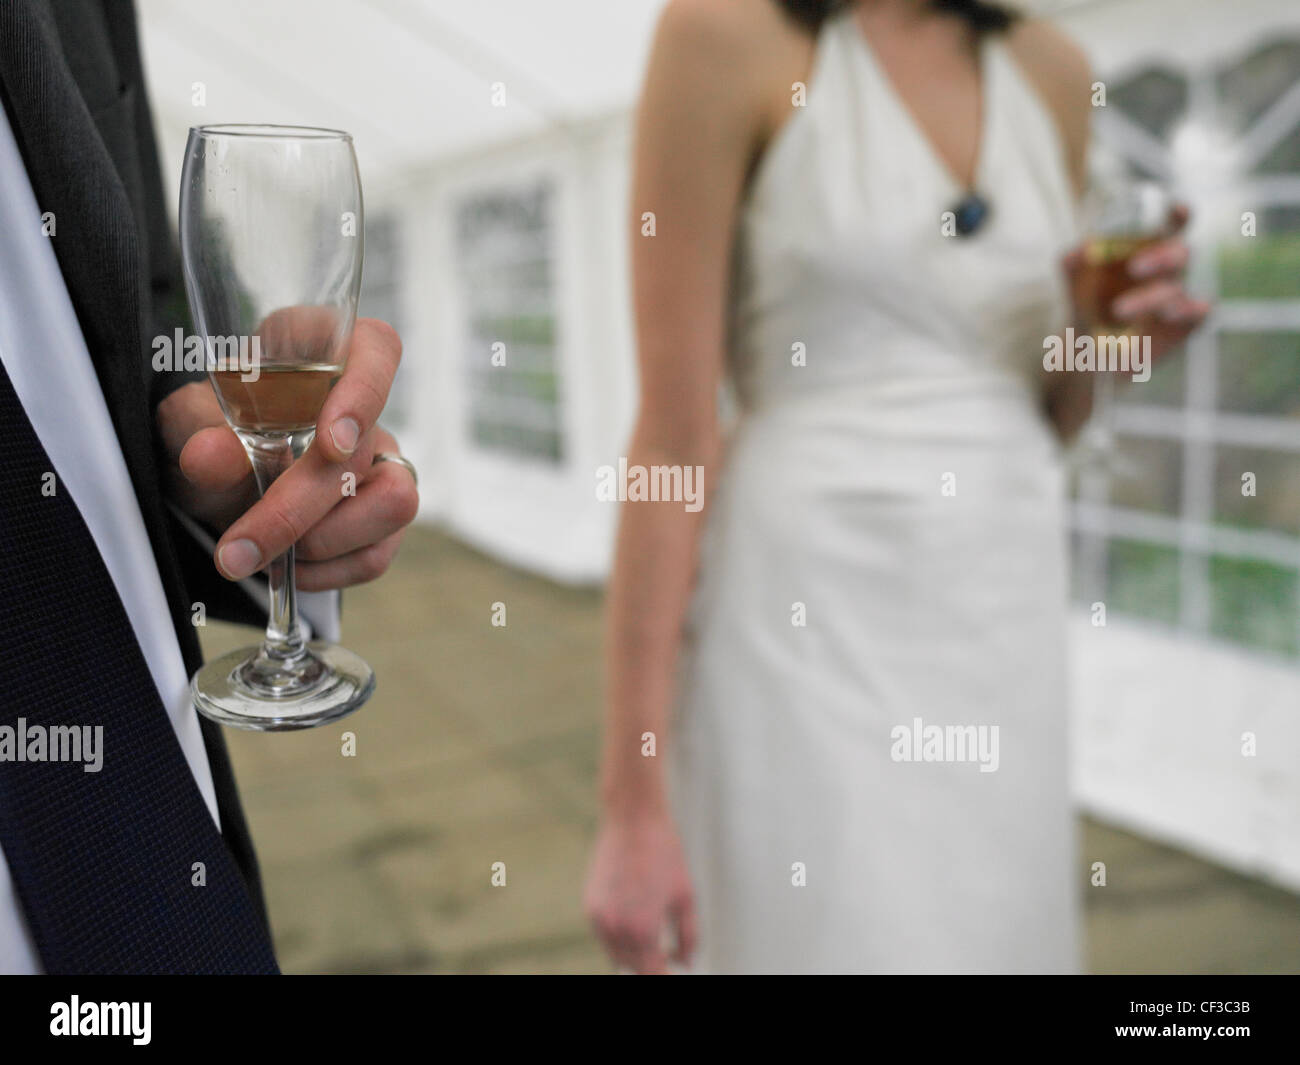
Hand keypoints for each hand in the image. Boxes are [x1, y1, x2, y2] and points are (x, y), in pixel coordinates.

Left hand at [156, 318, 417, 590]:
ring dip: (320, 542)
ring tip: (263, 553)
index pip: (376, 349)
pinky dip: (324, 572)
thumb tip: (209, 457)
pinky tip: (285, 566)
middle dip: (299, 508)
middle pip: (365, 451)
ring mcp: (383, 463)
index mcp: (324, 352)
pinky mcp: (384, 517)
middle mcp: (366, 407)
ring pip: (392, 504)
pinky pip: (376, 553)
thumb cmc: (210, 430)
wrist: (215, 476)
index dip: (364, 393)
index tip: (332, 442)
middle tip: (239, 547)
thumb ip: (195, 430)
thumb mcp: (187, 424)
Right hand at [583, 809, 696, 973]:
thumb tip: (686, 962)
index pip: (651, 974)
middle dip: (651, 965)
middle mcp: (615, 928)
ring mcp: (598, 917)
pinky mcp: (590, 904)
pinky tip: (636, 913)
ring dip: (633, 952)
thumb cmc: (664, 854)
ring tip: (652, 930)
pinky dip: (620, 935)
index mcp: (642, 930)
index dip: (664, 974)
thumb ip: (689, 937)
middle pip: (632, 967)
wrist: (633, 820)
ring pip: (616, 954)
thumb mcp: (686, 898)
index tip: (673, 967)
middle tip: (669, 952)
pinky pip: (605, 934)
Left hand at [1065, 203, 1210, 369]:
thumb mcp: (1075, 281)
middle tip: (1134, 268)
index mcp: (1149, 248)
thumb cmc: (1088, 302)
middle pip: (1181, 253)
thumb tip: (1081, 249)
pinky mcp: (1185, 323)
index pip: (1172, 224)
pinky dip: (1187, 311)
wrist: (1086, 345)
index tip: (1177, 210)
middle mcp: (1169, 270)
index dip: (1178, 214)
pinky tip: (1167, 315)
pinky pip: (1199, 313)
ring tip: (1119, 310)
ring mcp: (1178, 296)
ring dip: (1150, 298)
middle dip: (1161, 257)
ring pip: (1178, 289)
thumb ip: (1074, 263)